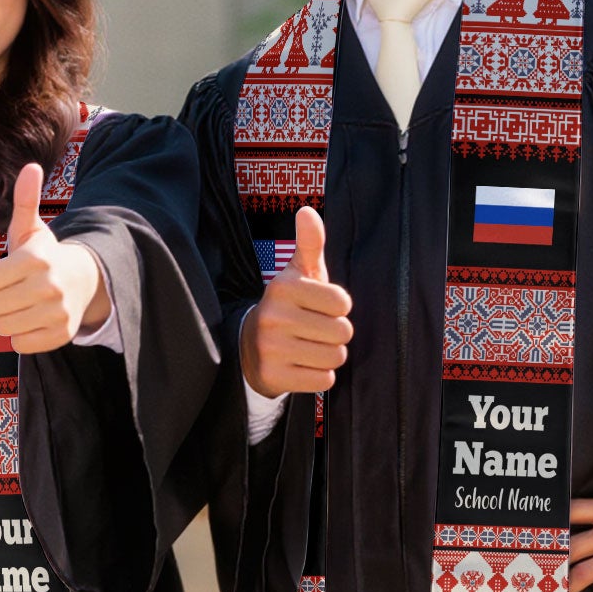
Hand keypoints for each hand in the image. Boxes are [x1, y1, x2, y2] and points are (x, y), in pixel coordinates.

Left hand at [0, 162, 106, 354]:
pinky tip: (31, 319)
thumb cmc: (45, 255)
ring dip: (5, 318)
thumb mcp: (31, 228)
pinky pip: (19, 345)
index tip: (1, 275)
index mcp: (36, 259)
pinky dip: (20, 336)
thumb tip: (31, 166)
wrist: (83, 281)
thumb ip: (25, 200)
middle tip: (9, 291)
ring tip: (20, 305)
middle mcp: (49, 287)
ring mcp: (57, 313)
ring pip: (2, 328)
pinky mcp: (61, 335)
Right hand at [240, 206, 352, 396]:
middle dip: (335, 334)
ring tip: (309, 347)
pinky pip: (323, 380)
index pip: (343, 303)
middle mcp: (273, 316)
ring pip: (335, 357)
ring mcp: (271, 348)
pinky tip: (301, 365)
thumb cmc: (288, 306)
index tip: (319, 307)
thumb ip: (309, 244)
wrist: (249, 346)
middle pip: (343, 332)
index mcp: (283, 287)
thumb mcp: (297, 274)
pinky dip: (319, 376)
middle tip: (314, 331)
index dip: (338, 308)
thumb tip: (307, 211)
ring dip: (329, 355)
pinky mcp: (273, 376)